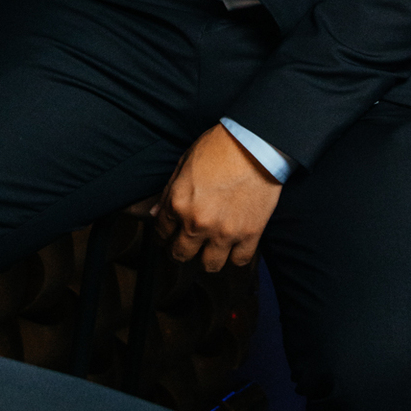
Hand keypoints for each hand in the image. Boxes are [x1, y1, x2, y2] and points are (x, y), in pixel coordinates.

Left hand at [145, 123, 281, 273]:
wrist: (255, 145)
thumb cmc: (219, 147)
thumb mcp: (185, 163)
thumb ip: (169, 192)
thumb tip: (155, 214)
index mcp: (179, 203)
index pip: (161, 232)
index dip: (162, 236)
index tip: (166, 237)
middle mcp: (198, 223)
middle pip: (180, 255)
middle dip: (178, 252)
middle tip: (183, 246)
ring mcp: (224, 232)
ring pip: (209, 265)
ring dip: (206, 259)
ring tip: (208, 250)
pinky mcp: (249, 235)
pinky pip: (238, 261)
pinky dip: (235, 256)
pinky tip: (232, 247)